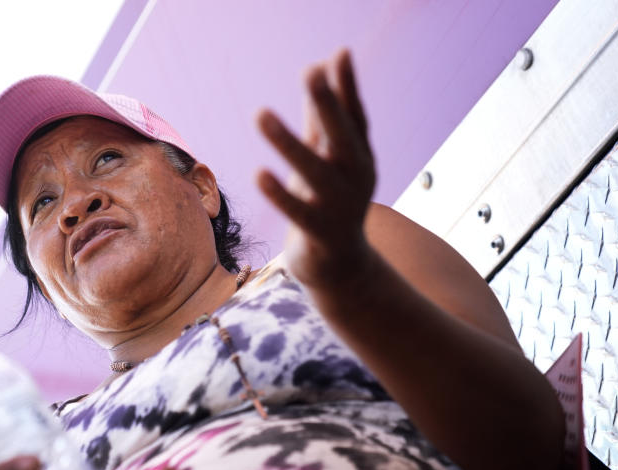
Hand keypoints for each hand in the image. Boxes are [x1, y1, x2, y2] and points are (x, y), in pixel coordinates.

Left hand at [257, 49, 375, 287]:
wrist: (341, 268)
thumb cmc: (330, 202)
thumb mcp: (328, 159)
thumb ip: (322, 117)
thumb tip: (320, 67)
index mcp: (359, 156)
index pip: (355, 117)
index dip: (347, 87)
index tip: (339, 53)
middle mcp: (355, 178)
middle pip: (342, 138)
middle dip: (328, 106)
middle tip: (310, 72)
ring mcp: (339, 207)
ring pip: (314, 172)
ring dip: (288, 144)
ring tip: (260, 114)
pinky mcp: (319, 233)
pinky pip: (297, 211)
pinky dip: (280, 194)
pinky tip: (259, 174)